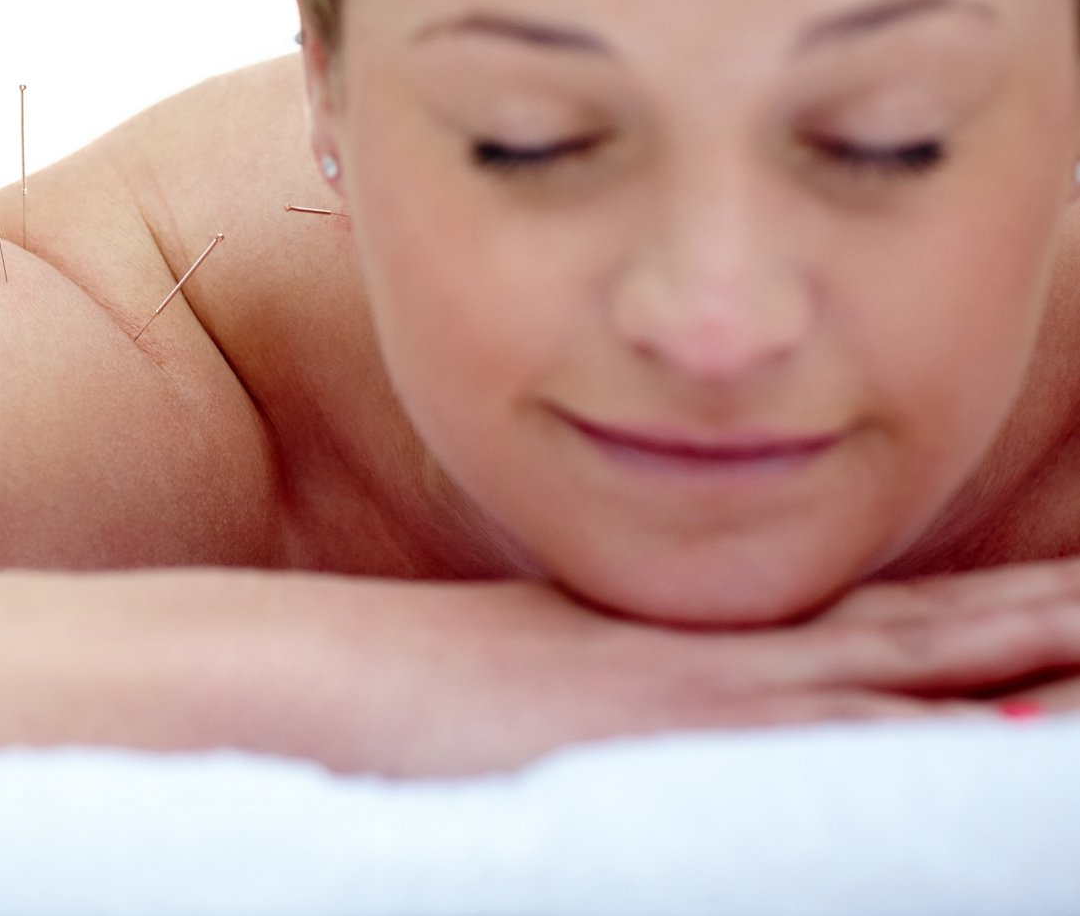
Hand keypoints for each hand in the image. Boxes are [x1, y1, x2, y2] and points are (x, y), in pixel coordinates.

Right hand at [316, 556, 1079, 777]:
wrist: (345, 683)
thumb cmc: (427, 698)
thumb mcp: (556, 683)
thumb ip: (648, 699)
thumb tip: (679, 725)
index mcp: (716, 644)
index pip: (891, 626)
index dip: (995, 612)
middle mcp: (741, 659)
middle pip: (934, 635)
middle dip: (1048, 620)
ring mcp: (725, 696)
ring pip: (920, 680)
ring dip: (1030, 662)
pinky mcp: (698, 736)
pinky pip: (855, 742)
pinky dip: (943, 735)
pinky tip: (1023, 741)